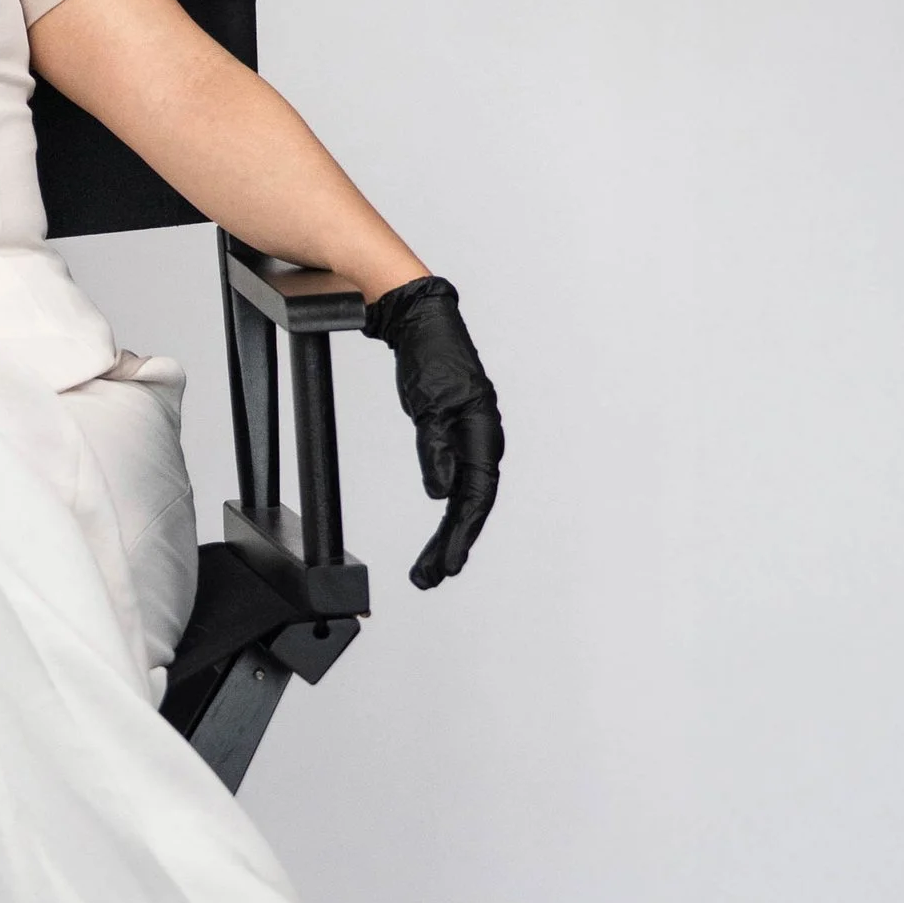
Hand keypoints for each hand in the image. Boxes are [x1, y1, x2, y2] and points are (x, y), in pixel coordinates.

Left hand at [364, 276, 503, 588]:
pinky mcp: (455, 438)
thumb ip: (435, 449)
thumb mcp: (428, 404)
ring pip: (464, 499)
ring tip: (428, 569)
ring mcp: (470, 440)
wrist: (422, 323)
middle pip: (471, 505)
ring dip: (449, 535)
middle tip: (429, 579)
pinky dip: (446, 510)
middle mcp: (482, 440)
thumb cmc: (430, 356)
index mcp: (482, 432)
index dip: (462, 535)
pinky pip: (456, 483)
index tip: (447, 566)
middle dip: (452, 545)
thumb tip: (440, 494)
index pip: (476, 496)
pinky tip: (439, 532)